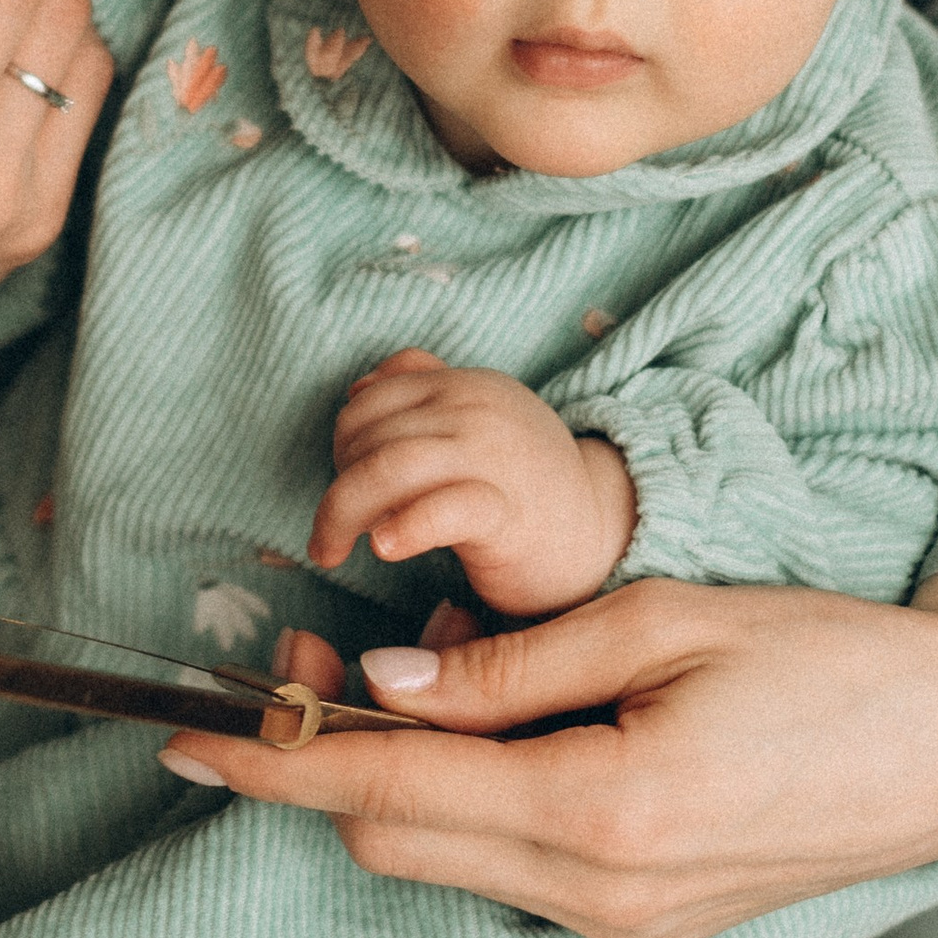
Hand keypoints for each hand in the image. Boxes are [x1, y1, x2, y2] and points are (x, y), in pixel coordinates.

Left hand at [165, 557, 937, 937]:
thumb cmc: (827, 656)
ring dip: (395, 789)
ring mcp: (626, 930)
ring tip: (393, 686)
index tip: (184, 738)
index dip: (274, 764)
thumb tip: (384, 681)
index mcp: (601, 811)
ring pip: (448, 863)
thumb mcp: (661, 619)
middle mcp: (602, 896)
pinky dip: (466, 811)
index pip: (388, 792)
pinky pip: (510, 874)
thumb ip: (509, 663)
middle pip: (397, 843)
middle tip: (284, 670)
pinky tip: (483, 735)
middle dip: (319, 767)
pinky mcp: (647, 934)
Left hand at [309, 347, 635, 612]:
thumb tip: (360, 386)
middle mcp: (476, 410)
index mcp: (465, 385)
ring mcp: (493, 457)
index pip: (370, 400)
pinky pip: (440, 510)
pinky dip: (402, 527)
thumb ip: (426, 393)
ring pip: (387, 467)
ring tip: (332, 552)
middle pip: (367, 435)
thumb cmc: (527, 487)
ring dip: (341, 513)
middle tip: (332, 533)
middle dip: (336, 487)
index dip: (341, 446)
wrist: (605, 533)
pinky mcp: (507, 512)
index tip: (344, 490)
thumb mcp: (478, 422)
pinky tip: (384, 548)